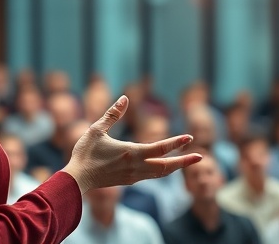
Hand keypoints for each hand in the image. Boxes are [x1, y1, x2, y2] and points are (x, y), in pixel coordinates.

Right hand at [63, 95, 201, 193]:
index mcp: (131, 152)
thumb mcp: (97, 129)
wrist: (77, 179)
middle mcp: (136, 166)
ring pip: (160, 173)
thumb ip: (112, 114)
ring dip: (175, 167)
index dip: (176, 142)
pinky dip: (161, 170)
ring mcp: (134, 176)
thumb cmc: (85, 153)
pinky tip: (163, 166)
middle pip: (167, 165)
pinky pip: (151, 176)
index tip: (189, 137)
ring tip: (187, 161)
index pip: (160, 147)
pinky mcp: (129, 181)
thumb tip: (124, 98)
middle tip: (200, 157)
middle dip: (184, 161)